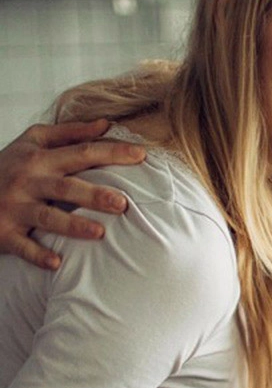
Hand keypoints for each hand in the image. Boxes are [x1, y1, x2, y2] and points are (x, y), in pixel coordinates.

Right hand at [0, 119, 145, 269]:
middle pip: (66, 187)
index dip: (112, 153)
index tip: (141, 155)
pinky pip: (22, 246)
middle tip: (123, 203)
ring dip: (72, 226)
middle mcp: (28, 182)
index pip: (82, 153)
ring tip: (99, 233)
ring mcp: (15, 208)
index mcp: (40, 159)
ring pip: (46, 217)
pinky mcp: (4, 232)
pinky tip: (57, 262)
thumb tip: (105, 124)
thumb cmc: (9, 167)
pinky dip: (38, 254)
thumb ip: (69, 133)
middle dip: (94, 194)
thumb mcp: (32, 142)